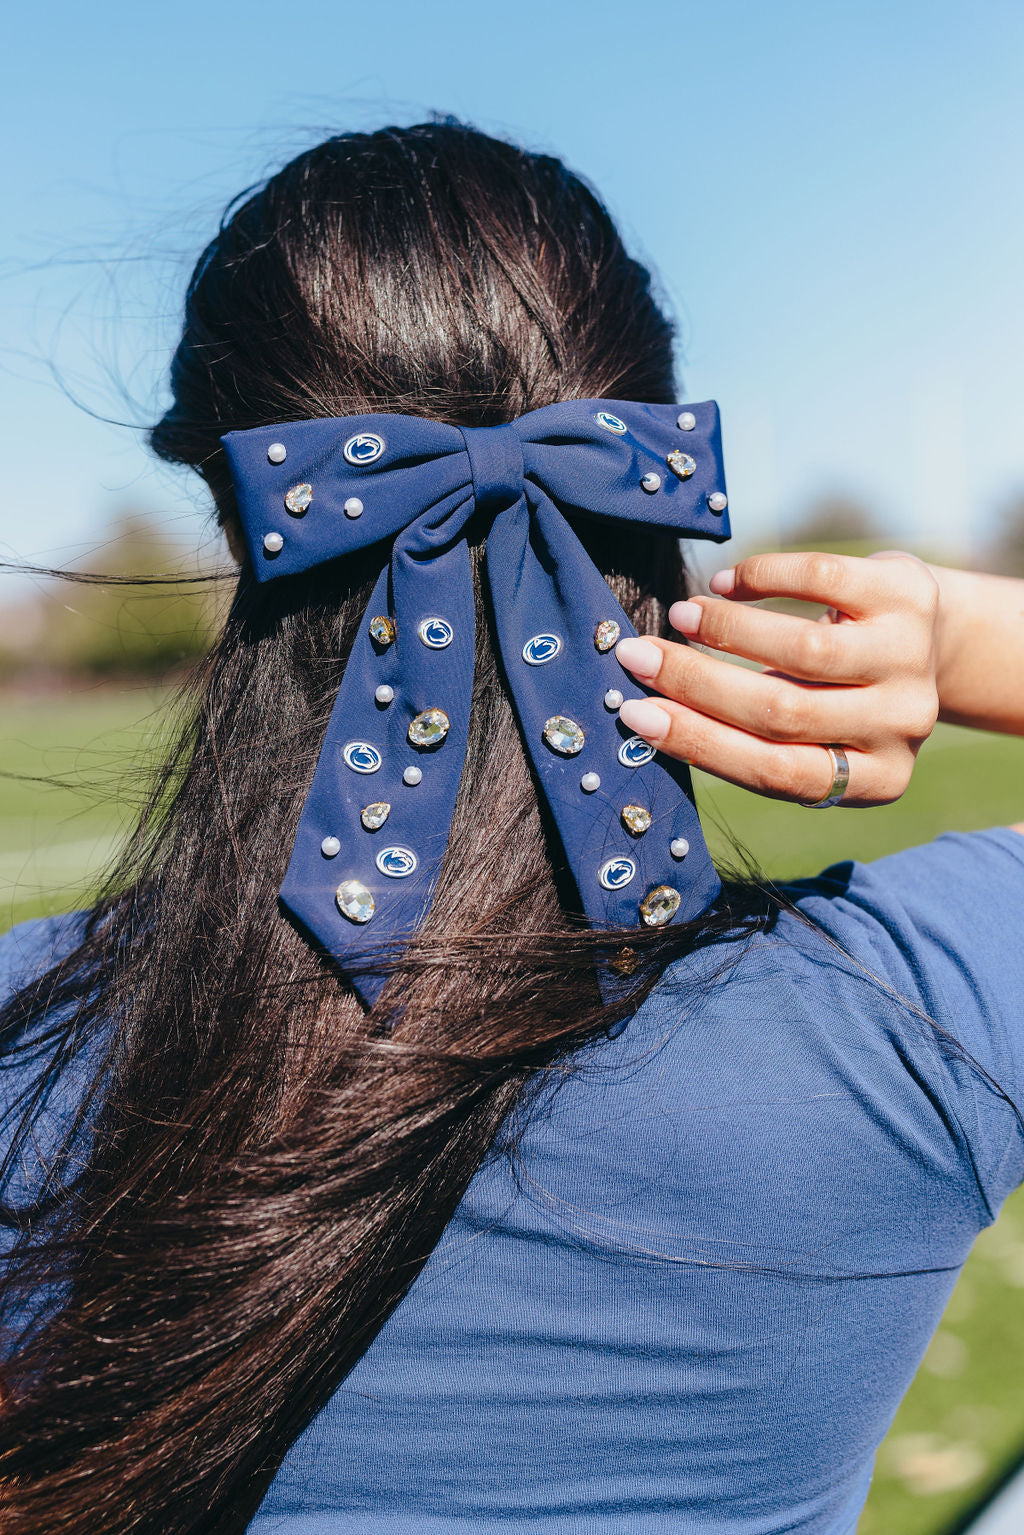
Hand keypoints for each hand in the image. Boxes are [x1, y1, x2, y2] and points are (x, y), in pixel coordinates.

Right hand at [614, 551, 940, 806]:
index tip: (635, 713)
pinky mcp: (907, 598)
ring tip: (682, 615)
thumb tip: (646, 716)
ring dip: (727, 629)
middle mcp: (901, 725)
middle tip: (638, 656)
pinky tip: (727, 584)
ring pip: (803, 651)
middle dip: (696, 683)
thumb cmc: (840, 695)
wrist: (931, 639)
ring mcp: (910, 661)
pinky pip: (823, 579)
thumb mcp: (813, 734)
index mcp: (875, 779)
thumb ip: (750, 736)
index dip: (698, 741)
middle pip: (782, 713)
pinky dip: (762, 577)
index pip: (774, 772)